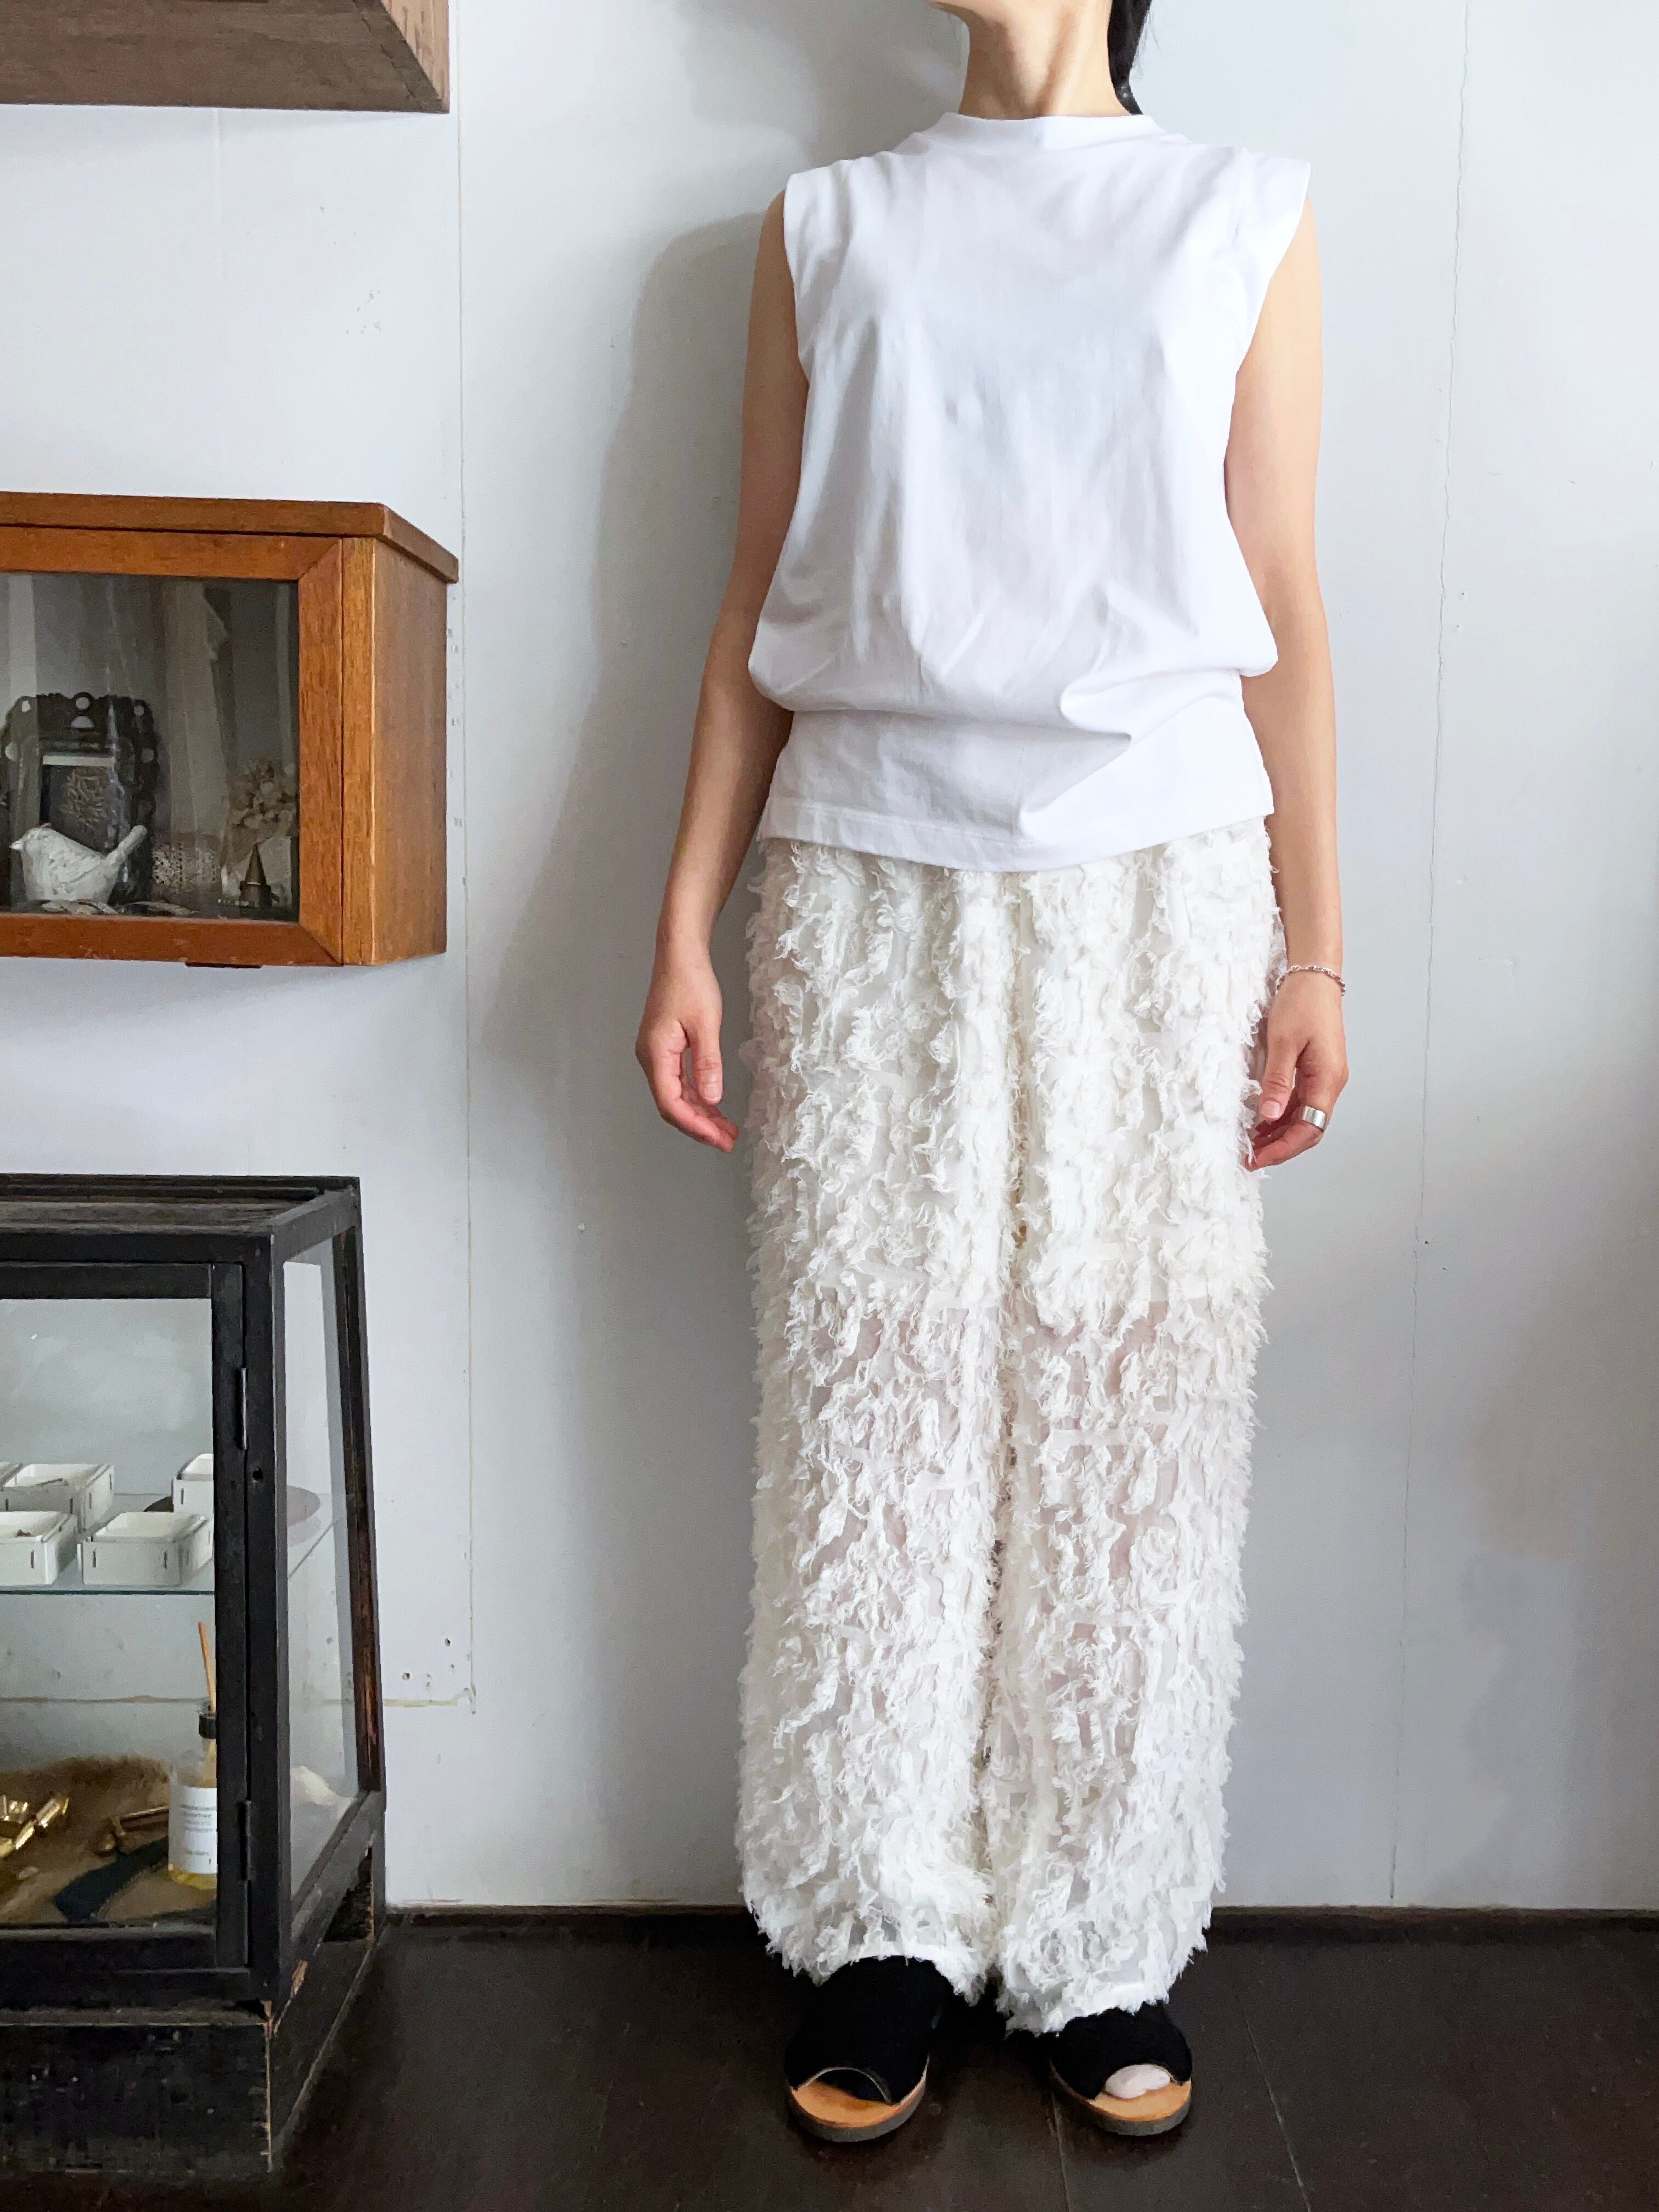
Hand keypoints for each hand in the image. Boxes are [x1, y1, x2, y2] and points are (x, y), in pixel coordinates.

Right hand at [636, 944, 738, 1151]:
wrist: (680, 954)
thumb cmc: (690, 982)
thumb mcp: (706, 1024)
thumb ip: (708, 1063)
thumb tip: (712, 1099)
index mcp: (656, 1054)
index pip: (671, 1103)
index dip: (695, 1126)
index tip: (719, 1138)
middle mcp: (651, 1058)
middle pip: (672, 1105)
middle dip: (699, 1127)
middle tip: (728, 1141)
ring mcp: (656, 1054)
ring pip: (676, 1096)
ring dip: (700, 1115)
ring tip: (726, 1130)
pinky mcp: (665, 1049)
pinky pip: (678, 1082)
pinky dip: (696, 1097)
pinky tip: (714, 1106)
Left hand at [1249, 970, 1346, 1170]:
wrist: (1314, 977)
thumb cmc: (1301, 1003)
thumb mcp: (1283, 1042)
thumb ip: (1277, 1080)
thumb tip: (1268, 1116)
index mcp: (1328, 1079)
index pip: (1310, 1128)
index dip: (1284, 1148)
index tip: (1258, 1158)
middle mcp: (1330, 1083)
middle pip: (1309, 1128)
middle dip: (1280, 1146)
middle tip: (1250, 1157)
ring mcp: (1324, 1077)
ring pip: (1304, 1117)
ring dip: (1279, 1133)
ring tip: (1252, 1143)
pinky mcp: (1315, 1071)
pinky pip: (1300, 1102)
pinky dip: (1281, 1115)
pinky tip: (1262, 1120)